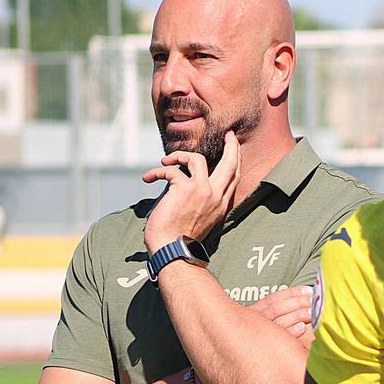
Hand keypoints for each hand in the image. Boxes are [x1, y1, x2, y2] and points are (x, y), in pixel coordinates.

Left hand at [143, 131, 240, 251]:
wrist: (172, 249)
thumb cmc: (179, 238)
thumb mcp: (199, 217)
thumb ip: (200, 199)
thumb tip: (183, 180)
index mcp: (221, 204)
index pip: (234, 177)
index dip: (235, 160)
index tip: (233, 147)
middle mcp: (216, 195)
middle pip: (230, 163)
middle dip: (231, 146)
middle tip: (227, 134)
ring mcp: (203, 191)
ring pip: (197, 159)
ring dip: (180, 156)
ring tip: (166, 162)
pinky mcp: (185, 188)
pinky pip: (171, 170)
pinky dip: (157, 172)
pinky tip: (148, 179)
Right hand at [250, 284, 314, 347]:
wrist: (253, 374)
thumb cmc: (270, 344)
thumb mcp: (271, 324)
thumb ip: (282, 313)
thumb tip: (306, 299)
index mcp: (254, 314)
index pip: (272, 299)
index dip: (291, 293)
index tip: (307, 290)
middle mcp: (253, 324)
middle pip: (275, 309)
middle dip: (296, 302)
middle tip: (312, 300)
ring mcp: (259, 337)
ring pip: (278, 322)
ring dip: (297, 315)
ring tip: (311, 312)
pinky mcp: (266, 351)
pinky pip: (279, 339)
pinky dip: (291, 331)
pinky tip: (302, 327)